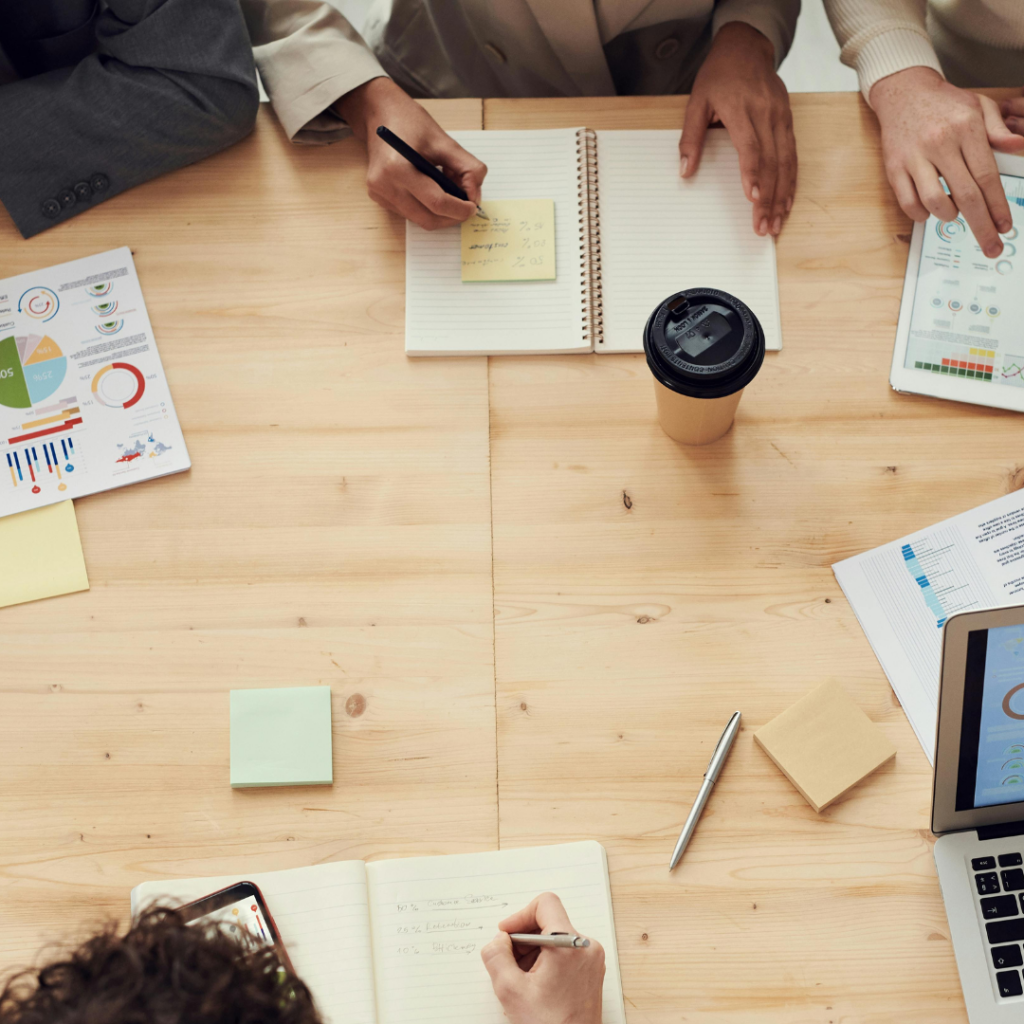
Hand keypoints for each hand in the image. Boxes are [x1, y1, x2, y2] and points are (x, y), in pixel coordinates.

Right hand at [336, 77, 486, 229]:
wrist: (380, 114)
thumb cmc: (411, 123)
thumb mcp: (445, 141)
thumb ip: (467, 168)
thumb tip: (475, 196)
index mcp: (398, 168)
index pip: (436, 202)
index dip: (459, 209)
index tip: (473, 206)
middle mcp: (384, 186)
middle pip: (429, 218)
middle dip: (452, 216)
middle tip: (467, 205)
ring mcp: (380, 194)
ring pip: (421, 220)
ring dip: (441, 212)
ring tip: (448, 189)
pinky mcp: (380, 198)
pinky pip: (411, 214)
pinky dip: (428, 208)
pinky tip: (432, 189)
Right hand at [480, 893, 604, 1023]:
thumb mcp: (510, 991)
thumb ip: (497, 956)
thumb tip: (499, 940)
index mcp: (569, 945)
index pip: (545, 904)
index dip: (520, 915)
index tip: (506, 935)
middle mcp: (586, 948)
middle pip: (549, 922)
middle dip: (524, 940)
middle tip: (508, 963)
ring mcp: (591, 961)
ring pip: (556, 939)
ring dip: (533, 953)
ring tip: (521, 980)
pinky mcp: (591, 973)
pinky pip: (565, 954)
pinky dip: (546, 962)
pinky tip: (534, 986)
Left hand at [679, 22, 795, 236]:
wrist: (745, 48)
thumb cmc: (718, 76)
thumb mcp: (696, 102)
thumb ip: (690, 137)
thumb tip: (685, 170)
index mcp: (741, 110)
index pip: (751, 147)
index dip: (753, 174)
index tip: (754, 199)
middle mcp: (766, 114)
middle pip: (772, 162)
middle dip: (769, 198)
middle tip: (764, 226)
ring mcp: (781, 118)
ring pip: (787, 162)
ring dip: (783, 195)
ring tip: (776, 222)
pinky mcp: (788, 121)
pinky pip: (793, 155)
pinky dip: (791, 181)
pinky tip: (787, 202)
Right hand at [870, 68, 1023, 257]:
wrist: (903, 92)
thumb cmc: (943, 103)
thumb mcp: (979, 106)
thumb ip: (998, 130)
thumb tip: (1018, 147)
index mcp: (966, 128)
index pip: (987, 176)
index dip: (998, 206)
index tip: (1005, 226)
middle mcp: (940, 143)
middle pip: (965, 195)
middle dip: (981, 225)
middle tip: (991, 246)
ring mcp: (915, 157)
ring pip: (935, 201)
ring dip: (949, 216)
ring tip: (954, 214)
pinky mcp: (894, 167)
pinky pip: (908, 202)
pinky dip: (921, 214)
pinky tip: (929, 210)